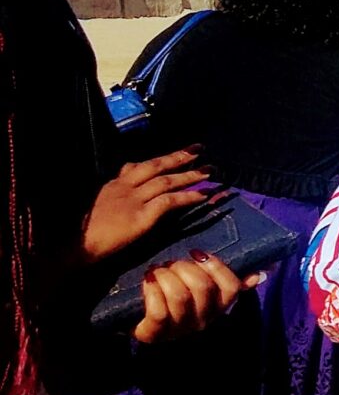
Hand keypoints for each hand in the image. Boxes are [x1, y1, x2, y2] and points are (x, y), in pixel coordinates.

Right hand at [83, 148, 211, 263]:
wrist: (72, 246)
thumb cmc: (82, 232)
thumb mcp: (96, 206)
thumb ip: (112, 197)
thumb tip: (124, 192)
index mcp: (112, 186)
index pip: (136, 167)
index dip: (160, 160)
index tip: (178, 154)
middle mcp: (124, 188)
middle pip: (155, 166)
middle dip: (179, 156)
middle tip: (200, 148)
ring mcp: (133, 201)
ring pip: (166, 181)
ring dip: (190, 175)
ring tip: (210, 171)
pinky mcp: (140, 217)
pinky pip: (169, 202)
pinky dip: (187, 197)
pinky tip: (202, 195)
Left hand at [132, 251, 261, 343]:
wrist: (135, 318)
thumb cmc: (170, 295)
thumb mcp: (200, 284)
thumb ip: (230, 278)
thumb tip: (262, 273)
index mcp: (217, 307)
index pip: (231, 287)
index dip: (216, 267)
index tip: (197, 254)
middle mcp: (203, 321)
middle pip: (203, 287)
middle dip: (183, 267)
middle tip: (170, 262)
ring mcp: (179, 330)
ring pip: (180, 296)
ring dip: (165, 276)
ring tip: (155, 270)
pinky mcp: (154, 335)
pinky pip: (158, 311)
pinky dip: (152, 291)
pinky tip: (147, 281)